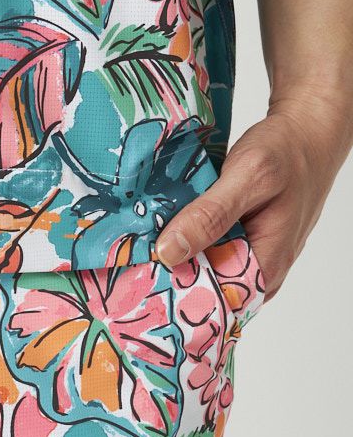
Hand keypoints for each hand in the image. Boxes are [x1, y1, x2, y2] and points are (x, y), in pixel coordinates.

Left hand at [155, 92, 352, 300]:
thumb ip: (210, 215)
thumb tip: (169, 252)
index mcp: (265, 267)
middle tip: (128, 268)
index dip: (175, 298)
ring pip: (202, 274)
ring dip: (173, 262)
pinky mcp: (239, 245)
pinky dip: (185, 246)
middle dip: (168, 280)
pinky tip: (160, 235)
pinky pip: (206, 256)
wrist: (307, 131)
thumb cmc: (288, 151)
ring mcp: (249, 259)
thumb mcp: (248, 176)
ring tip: (138, 252)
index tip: (139, 285)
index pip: (212, 305)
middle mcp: (259, 273)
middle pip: (204, 292)